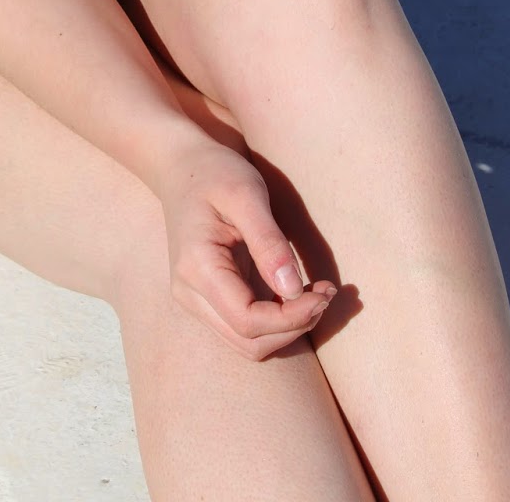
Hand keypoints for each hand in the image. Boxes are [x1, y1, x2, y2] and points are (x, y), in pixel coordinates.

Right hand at [157, 140, 337, 360]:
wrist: (182, 167)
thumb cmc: (215, 173)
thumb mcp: (246, 194)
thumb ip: (269, 242)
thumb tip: (293, 290)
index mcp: (197, 268)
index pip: (247, 321)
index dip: (291, 318)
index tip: (323, 293)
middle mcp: (190, 293)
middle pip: (249, 342)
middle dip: (294, 326)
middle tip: (327, 293)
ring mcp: (197, 300)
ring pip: (249, 342)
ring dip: (289, 327)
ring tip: (318, 294)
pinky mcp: (210, 298)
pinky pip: (247, 326)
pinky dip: (278, 319)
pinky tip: (300, 293)